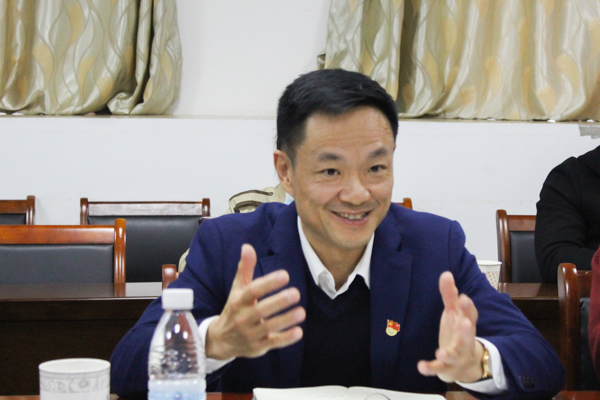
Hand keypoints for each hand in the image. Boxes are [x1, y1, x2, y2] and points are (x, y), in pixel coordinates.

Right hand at [205, 244, 305, 359]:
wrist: (221, 340)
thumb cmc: (234, 309)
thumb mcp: (238, 289)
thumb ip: (245, 269)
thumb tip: (247, 247)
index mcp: (238, 301)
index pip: (253, 290)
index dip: (268, 283)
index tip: (284, 275)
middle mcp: (243, 318)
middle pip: (261, 309)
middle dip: (279, 302)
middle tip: (296, 293)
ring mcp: (250, 334)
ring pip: (269, 327)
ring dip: (286, 320)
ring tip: (301, 312)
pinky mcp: (258, 347)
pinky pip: (273, 343)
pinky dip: (286, 339)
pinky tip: (299, 331)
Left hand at [417, 271, 483, 382]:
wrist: (466, 364)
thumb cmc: (458, 332)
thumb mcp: (454, 313)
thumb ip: (449, 294)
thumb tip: (446, 273)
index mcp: (466, 325)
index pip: (471, 316)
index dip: (468, 308)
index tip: (463, 298)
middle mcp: (464, 341)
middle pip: (467, 336)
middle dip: (467, 330)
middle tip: (465, 322)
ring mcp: (456, 356)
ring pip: (454, 355)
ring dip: (448, 353)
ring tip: (440, 352)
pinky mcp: (445, 367)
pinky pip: (438, 368)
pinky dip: (430, 368)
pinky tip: (420, 366)